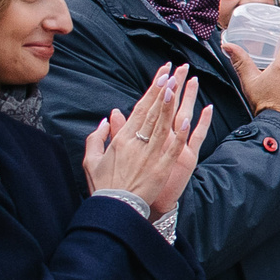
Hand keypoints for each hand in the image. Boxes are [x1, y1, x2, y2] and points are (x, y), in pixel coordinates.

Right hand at [84, 67, 212, 214]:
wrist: (113, 209)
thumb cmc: (103, 186)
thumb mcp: (91, 160)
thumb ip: (97, 137)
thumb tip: (107, 119)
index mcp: (121, 140)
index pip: (139, 109)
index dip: (151, 91)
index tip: (161, 75)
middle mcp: (136, 144)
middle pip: (152, 112)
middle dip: (164, 90)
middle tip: (174, 71)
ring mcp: (150, 155)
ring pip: (163, 124)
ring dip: (171, 104)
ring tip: (178, 84)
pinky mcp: (161, 168)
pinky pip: (173, 147)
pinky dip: (180, 133)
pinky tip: (188, 118)